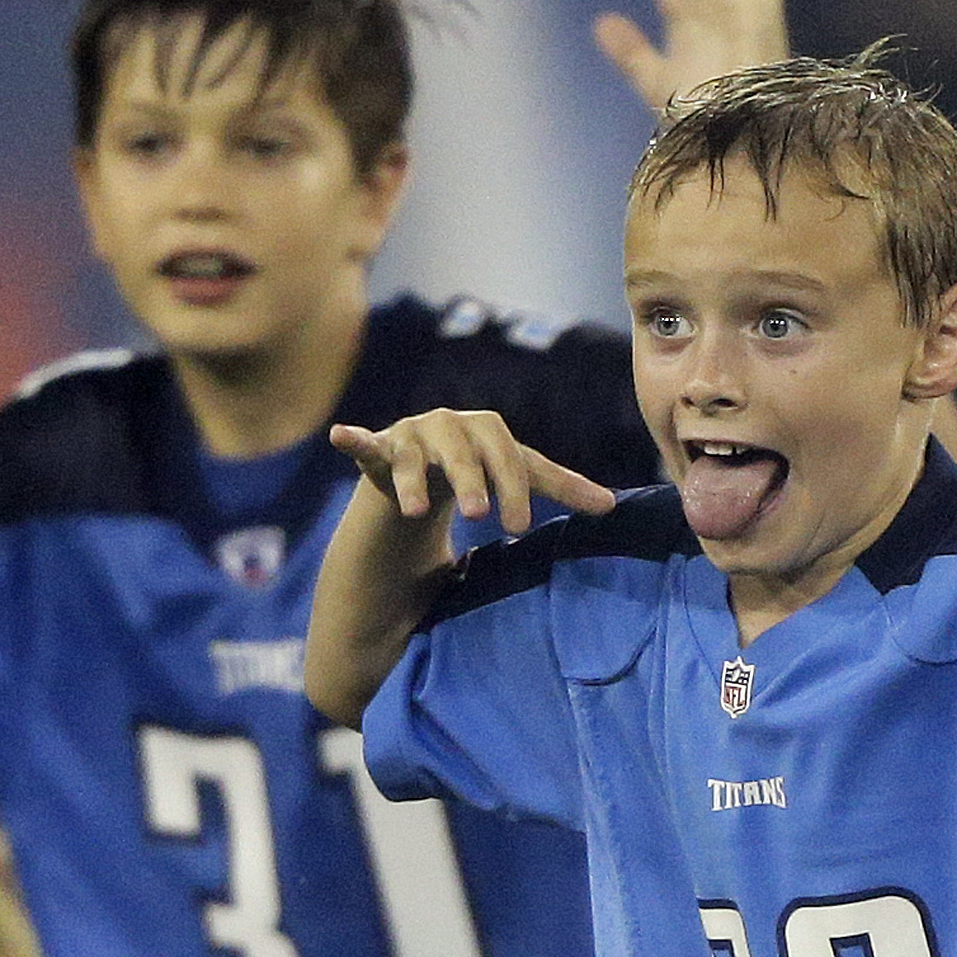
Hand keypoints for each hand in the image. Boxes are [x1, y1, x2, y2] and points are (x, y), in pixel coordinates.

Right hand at [326, 411, 615, 540]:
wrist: (424, 472)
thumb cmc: (480, 472)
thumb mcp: (516, 479)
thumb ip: (559, 487)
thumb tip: (614, 506)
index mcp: (488, 433)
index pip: (509, 457)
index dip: (514, 488)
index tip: (519, 527)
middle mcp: (450, 428)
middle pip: (464, 452)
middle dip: (472, 481)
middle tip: (479, 517)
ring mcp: (411, 436)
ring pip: (415, 455)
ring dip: (418, 479)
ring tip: (421, 511)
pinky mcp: (378, 449)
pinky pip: (365, 443)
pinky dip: (355, 439)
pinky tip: (342, 436)